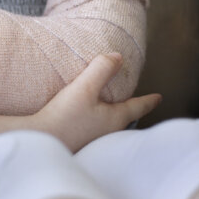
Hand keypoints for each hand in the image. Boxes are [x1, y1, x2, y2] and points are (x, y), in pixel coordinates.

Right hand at [29, 53, 160, 151]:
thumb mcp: (84, 87)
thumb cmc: (64, 116)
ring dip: (113, 116)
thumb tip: (117, 56)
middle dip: (132, 109)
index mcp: (115, 119)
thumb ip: (101, 69)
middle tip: (137, 103)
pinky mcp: (78, 142)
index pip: (138, 107)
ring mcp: (93, 140)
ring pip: (110, 125)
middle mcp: (108, 132)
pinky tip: (86, 119)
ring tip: (111, 108)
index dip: (149, 100)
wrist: (39, 141)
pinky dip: (97, 122)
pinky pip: (94, 130)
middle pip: (126, 119)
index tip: (159, 97)